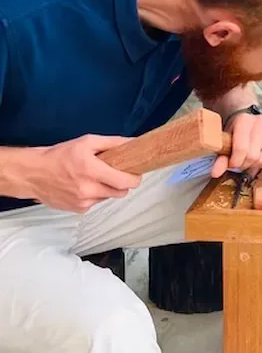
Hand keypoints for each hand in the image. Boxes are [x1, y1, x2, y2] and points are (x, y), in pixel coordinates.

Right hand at [22, 135, 140, 213]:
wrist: (34, 173)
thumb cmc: (60, 155)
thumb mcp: (87, 142)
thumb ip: (113, 143)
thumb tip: (133, 143)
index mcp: (92, 170)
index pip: (125, 182)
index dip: (135, 178)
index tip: (136, 173)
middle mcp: (88, 189)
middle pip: (120, 192)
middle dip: (122, 183)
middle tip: (116, 173)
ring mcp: (83, 202)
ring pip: (108, 198)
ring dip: (107, 189)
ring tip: (95, 177)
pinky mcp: (77, 210)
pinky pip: (96, 203)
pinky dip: (95, 195)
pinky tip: (84, 186)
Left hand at [212, 112, 261, 178]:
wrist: (249, 121)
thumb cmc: (236, 133)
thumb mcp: (225, 142)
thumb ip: (221, 158)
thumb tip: (215, 173)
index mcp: (243, 120)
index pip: (241, 149)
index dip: (235, 162)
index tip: (232, 163)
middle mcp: (260, 121)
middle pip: (253, 156)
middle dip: (244, 163)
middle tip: (240, 161)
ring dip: (255, 164)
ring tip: (250, 158)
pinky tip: (260, 155)